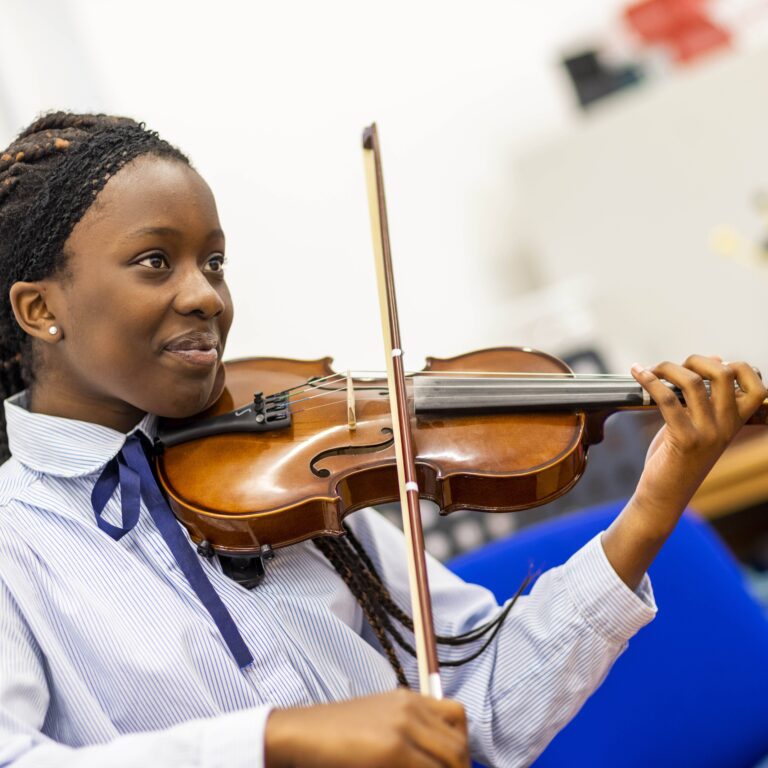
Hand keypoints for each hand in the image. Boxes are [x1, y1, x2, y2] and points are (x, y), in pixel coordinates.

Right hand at [264, 689, 469, 767]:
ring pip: (450, 761)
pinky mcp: (392, 750)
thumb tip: (439, 758)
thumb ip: (408, 731)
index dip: (462, 747)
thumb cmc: (334, 735)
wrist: (300, 733)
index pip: (458, 717)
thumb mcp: (378, 721)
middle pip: (458, 745)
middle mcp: (410, 709)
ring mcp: (402, 728)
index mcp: (408, 699)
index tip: (456, 767)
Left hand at [602, 355, 766, 588]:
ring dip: (666, 368)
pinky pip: (668, 398)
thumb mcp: (697, 424)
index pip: (757, 386)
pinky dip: (649, 380)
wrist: (663, 496)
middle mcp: (727, 427)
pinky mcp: (684, 439)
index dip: (737, 366)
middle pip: (724, 374)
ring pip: (693, 382)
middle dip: (696, 360)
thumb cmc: (676, 458)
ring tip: (651, 369)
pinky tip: (636, 372)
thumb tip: (716, 359)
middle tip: (673, 367)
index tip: (708, 365)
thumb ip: (706, 397)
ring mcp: (708, 434)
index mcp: (735, 423)